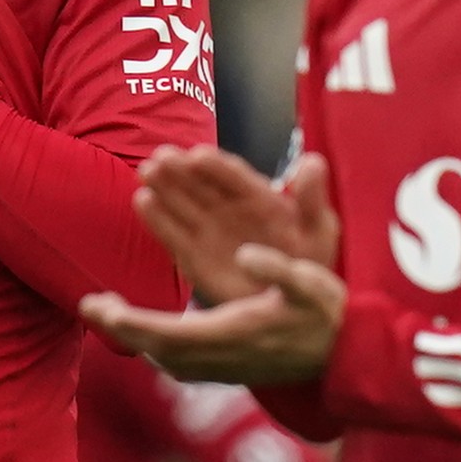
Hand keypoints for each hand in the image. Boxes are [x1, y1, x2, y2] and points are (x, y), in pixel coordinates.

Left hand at [80, 243, 345, 384]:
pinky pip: (181, 365)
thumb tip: (246, 253)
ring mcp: (226, 370)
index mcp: (235, 333)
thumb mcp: (312, 284)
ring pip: (167, 361)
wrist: (348, 360)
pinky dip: (157, 347)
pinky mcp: (230, 373)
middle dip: (122, 328)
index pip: (169, 333)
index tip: (99, 307)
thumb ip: (280, 269)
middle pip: (159, 349)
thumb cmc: (329, 315)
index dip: (131, 322)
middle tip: (89, 305)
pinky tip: (149, 333)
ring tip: (109, 314)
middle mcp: (224, 358)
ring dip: (136, 338)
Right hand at [137, 147, 338, 303]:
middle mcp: (228, 208)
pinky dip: (157, 219)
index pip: (233, 176)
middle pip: (200, 184)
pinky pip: (172, 234)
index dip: (216, 165)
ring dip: (163, 188)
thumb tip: (314, 161)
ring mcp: (208, 229)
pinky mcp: (193, 255)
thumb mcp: (318, 231)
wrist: (290, 306)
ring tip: (145, 173)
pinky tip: (142, 201)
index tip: (198, 155)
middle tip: (160, 158)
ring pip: (182, 204)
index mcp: (258, 197)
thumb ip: (311, 200)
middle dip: (180, 170)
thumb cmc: (308, 263)